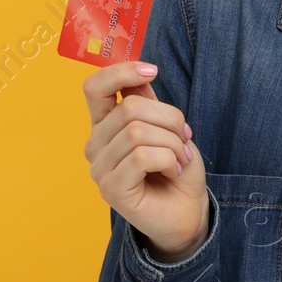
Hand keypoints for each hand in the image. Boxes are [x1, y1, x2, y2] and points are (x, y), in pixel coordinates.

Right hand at [82, 61, 208, 260]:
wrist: (187, 212)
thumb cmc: (176, 169)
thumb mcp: (167, 128)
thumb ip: (148, 102)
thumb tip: (140, 69)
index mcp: (105, 125)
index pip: (94, 87)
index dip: (121, 72)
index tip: (152, 70)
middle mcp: (96, 145)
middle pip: (130, 108)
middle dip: (170, 120)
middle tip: (184, 140)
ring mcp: (100, 168)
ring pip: (138, 132)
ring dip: (173, 143)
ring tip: (180, 159)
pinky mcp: (111, 189)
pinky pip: (142, 157)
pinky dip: (168, 159)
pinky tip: (172, 172)